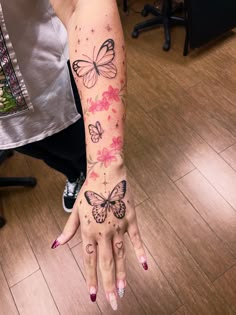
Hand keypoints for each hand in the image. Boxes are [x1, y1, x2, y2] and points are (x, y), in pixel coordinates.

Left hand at [51, 166, 146, 310]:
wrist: (106, 173)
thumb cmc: (89, 191)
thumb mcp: (76, 210)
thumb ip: (68, 230)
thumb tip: (56, 245)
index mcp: (88, 231)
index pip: (89, 260)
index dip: (91, 278)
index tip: (93, 295)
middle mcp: (103, 232)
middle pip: (106, 263)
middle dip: (108, 284)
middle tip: (113, 302)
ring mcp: (118, 226)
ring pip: (120, 255)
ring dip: (122, 273)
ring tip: (123, 290)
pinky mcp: (130, 219)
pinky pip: (136, 239)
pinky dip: (140, 252)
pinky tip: (144, 266)